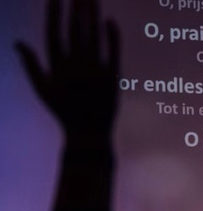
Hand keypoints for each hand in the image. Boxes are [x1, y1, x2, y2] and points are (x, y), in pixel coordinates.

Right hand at [15, 0, 119, 138]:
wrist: (88, 133)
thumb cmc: (63, 112)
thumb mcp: (42, 89)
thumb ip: (31, 64)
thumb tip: (17, 42)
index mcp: (57, 67)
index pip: (54, 33)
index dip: (55, 14)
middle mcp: (76, 67)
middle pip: (75, 31)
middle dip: (76, 8)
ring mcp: (95, 72)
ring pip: (93, 37)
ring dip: (93, 15)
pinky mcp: (112, 78)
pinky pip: (113, 53)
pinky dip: (112, 37)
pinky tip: (110, 20)